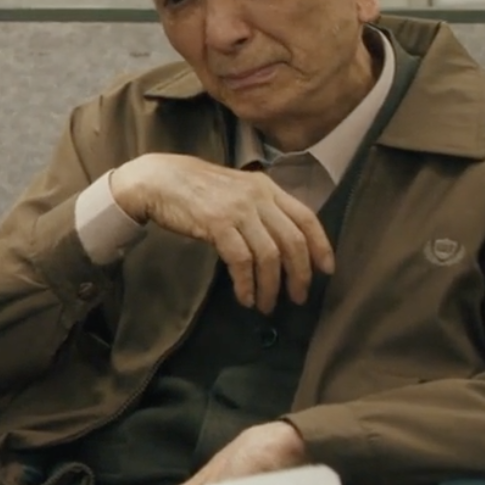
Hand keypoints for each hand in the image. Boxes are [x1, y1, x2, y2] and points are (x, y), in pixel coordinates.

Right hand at [111, 154, 334, 313]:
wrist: (158, 179)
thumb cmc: (194, 188)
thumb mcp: (236, 190)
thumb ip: (259, 209)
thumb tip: (279, 243)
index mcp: (266, 187)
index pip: (306, 218)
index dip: (321, 247)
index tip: (327, 271)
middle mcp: (258, 197)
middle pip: (292, 241)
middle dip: (299, 275)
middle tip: (298, 298)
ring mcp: (238, 209)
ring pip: (269, 255)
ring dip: (270, 286)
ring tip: (266, 305)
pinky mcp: (217, 223)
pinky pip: (241, 260)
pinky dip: (246, 283)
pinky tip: (244, 297)